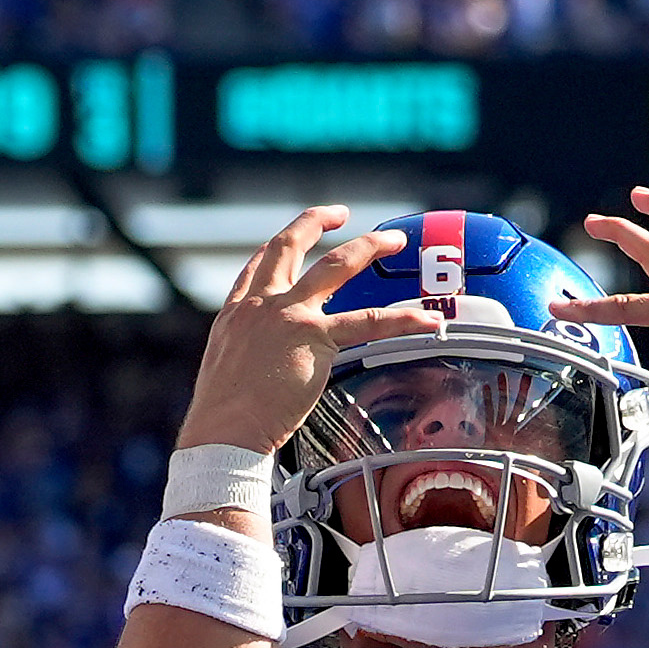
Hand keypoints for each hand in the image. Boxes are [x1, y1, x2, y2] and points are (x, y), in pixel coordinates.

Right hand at [174, 204, 435, 464]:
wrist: (222, 433)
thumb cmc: (221, 421)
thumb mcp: (224, 372)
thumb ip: (248, 356)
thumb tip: (262, 368)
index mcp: (236, 312)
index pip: (258, 264)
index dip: (279, 246)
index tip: (297, 235)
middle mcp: (261, 304)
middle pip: (290, 244)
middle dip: (318, 221)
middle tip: (341, 213)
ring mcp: (290, 316)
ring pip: (336, 265)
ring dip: (369, 246)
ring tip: (395, 240)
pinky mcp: (316, 338)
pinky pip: (369, 322)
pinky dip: (402, 319)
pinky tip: (427, 320)